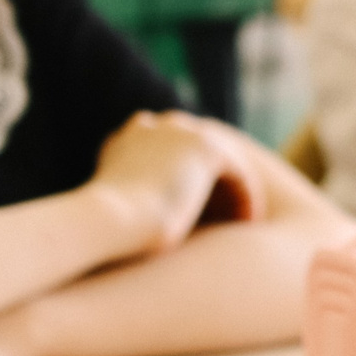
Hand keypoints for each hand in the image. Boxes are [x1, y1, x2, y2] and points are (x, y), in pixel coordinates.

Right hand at [88, 111, 261, 256]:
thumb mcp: (120, 207)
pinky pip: (240, 174)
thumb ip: (138, 195)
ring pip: (224, 164)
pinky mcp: (207, 148)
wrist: (105, 220)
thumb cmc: (108, 228)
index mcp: (129, 138)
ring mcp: (181, 132)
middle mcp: (154, 126)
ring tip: (243, 221)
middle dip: (219, 183)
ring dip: (237, 193)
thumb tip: (157, 207)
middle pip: (201, 152)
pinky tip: (249, 222)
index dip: (192, 180)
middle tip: (232, 214)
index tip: (206, 211)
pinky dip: (247, 199)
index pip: (173, 152)